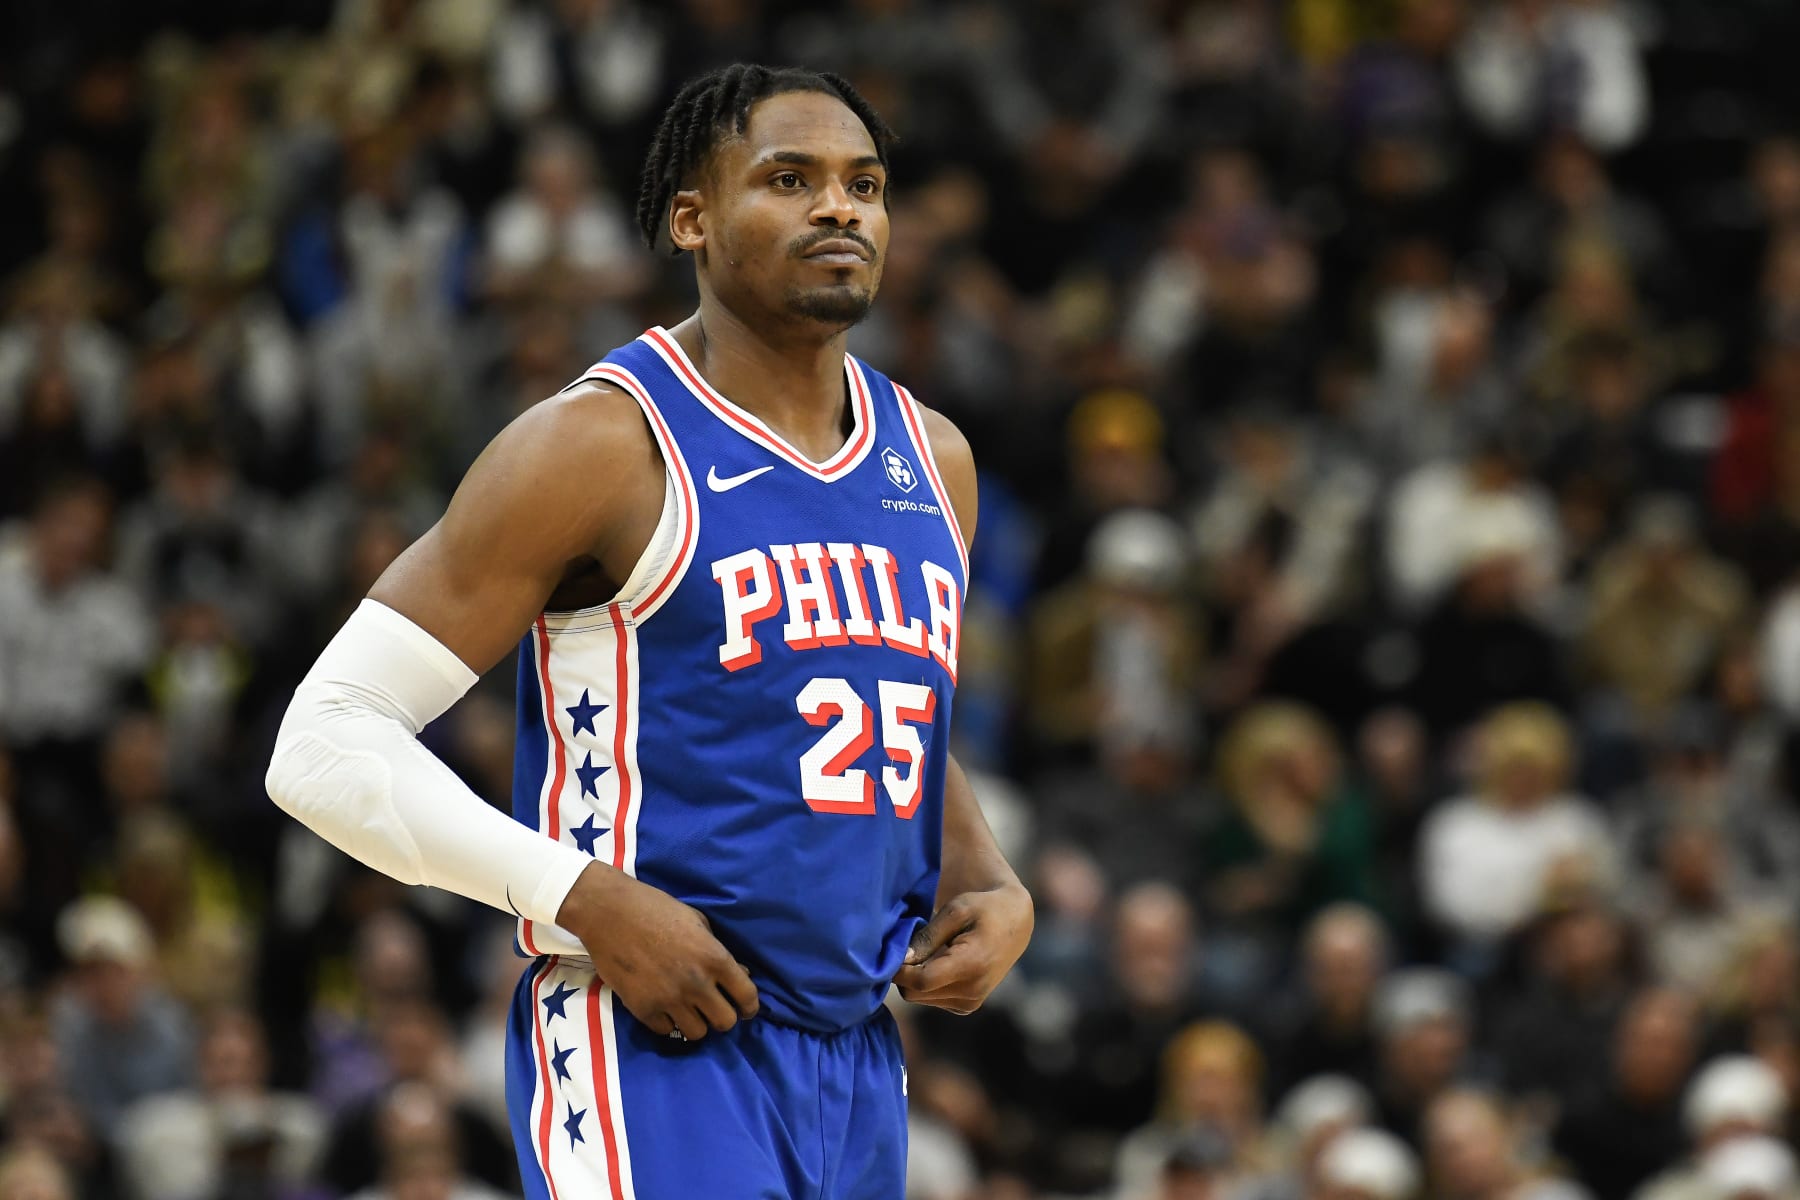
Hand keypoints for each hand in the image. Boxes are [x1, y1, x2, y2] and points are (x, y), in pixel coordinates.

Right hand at [556, 863, 758, 1040]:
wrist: (609, 912)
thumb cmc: (656, 909)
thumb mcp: (697, 922)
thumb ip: (718, 951)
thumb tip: (740, 973)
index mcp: (714, 958)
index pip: (747, 997)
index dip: (750, 1007)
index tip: (745, 1009)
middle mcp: (696, 983)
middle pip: (725, 1023)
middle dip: (723, 1017)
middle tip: (713, 1008)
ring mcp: (669, 999)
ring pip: (697, 1033)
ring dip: (695, 1022)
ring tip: (687, 1009)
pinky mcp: (643, 1009)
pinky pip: (667, 1031)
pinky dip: (668, 1022)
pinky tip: (664, 1007)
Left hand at [893, 884, 1032, 1015]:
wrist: (1015, 923)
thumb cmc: (983, 908)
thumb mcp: (955, 911)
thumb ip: (928, 937)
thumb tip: (902, 959)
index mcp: (971, 966)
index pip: (920, 981)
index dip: (898, 969)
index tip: (891, 950)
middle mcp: (972, 991)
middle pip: (915, 992)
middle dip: (904, 972)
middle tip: (908, 945)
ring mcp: (971, 1002)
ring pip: (919, 998)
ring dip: (915, 977)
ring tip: (928, 950)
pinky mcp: (967, 1006)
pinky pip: (931, 999)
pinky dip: (926, 984)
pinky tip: (938, 962)